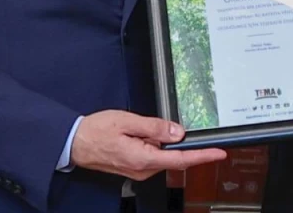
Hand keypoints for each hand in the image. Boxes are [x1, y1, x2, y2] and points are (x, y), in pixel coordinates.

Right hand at [70, 110, 226, 180]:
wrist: (74, 143)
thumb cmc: (96, 131)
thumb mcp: (127, 122)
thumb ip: (154, 127)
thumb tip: (177, 132)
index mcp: (144, 159)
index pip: (181, 159)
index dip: (202, 156)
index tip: (218, 153)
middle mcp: (143, 170)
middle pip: (173, 157)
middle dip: (178, 142)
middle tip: (166, 125)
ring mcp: (139, 171)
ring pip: (161, 155)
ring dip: (161, 142)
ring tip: (138, 127)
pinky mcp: (134, 167)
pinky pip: (152, 156)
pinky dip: (154, 145)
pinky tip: (140, 134)